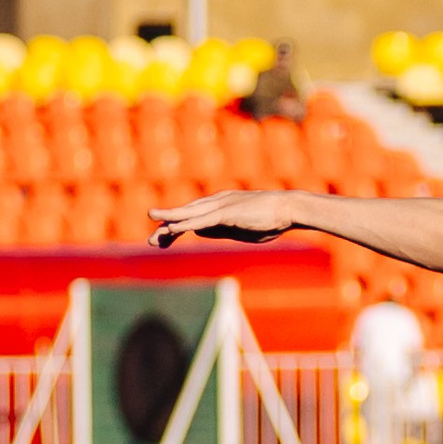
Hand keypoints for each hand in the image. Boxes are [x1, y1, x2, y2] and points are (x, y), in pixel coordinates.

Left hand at [150, 189, 300, 247]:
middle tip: (153, 241)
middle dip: (167, 226)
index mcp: (219, 206)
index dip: (177, 227)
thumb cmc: (271, 219)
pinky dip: (185, 223)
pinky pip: (201, 219)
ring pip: (189, 214)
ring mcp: (220, 206)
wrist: (288, 208)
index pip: (192, 216)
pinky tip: (172, 229)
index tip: (165, 238)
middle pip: (185, 214)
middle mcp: (216, 203)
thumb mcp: (240, 228)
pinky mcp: (226, 212)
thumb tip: (198, 232)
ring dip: (169, 220)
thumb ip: (218, 229)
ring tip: (152, 225)